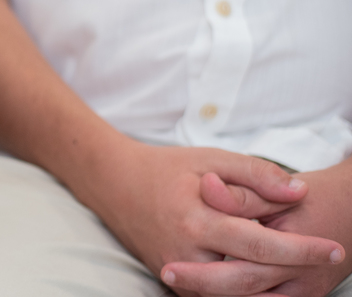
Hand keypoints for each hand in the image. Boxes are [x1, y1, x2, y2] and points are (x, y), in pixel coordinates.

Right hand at [83, 141, 340, 296]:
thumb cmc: (164, 169)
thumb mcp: (209, 159)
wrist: (113, 184)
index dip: (301, 248)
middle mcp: (186, 253)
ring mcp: (177, 271)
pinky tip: (264, 271)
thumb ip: (255, 174)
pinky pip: (216, 292)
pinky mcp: (173, 279)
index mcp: (195, 220)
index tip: (332, 246)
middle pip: (251, 277)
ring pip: (235, 291)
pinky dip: (244, 286)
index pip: (259, 242)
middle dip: (294, 269)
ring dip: (269, 281)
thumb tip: (298, 192)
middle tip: (328, 255)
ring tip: (295, 262)